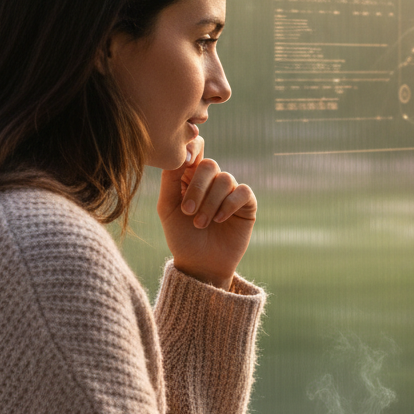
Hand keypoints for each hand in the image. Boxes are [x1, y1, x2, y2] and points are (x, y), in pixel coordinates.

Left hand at [157, 136, 255, 288]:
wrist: (201, 265)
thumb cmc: (181, 237)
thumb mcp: (167, 207)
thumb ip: (170, 179)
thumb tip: (180, 153)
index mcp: (190, 176)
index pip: (196, 148)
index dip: (193, 148)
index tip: (186, 162)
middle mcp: (212, 181)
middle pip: (209, 165)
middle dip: (197, 188)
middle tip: (187, 211)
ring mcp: (230, 192)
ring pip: (225, 180)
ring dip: (210, 203)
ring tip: (200, 224)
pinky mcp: (246, 204)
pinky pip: (242, 192)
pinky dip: (229, 205)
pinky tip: (220, 220)